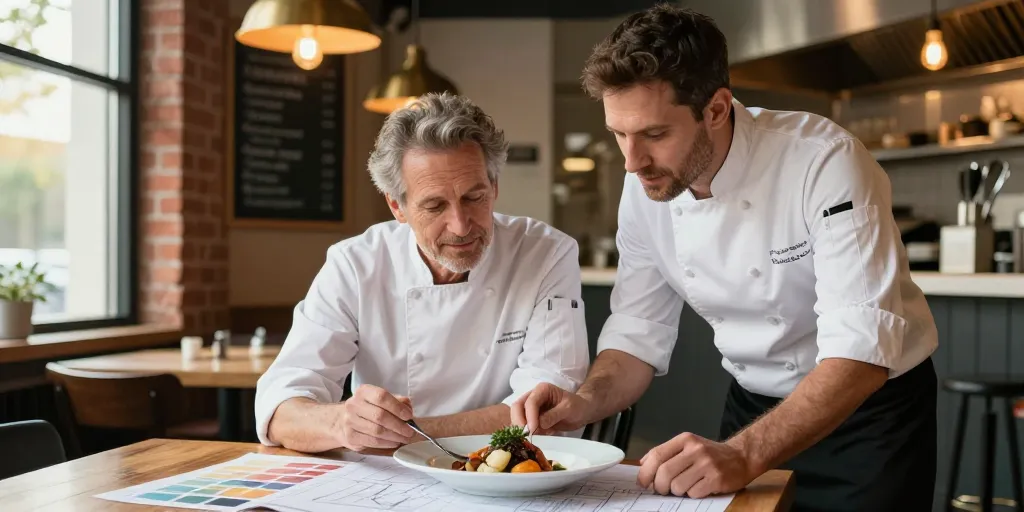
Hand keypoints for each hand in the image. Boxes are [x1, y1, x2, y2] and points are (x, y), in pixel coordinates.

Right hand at [338, 385, 416, 449]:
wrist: (342, 420)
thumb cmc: (368, 409)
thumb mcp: (381, 399)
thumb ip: (396, 401)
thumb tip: (408, 410)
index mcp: (363, 392)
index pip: (381, 397)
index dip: (397, 407)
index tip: (409, 415)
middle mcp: (354, 405)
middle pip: (380, 416)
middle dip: (399, 425)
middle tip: (410, 431)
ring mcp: (350, 421)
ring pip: (377, 431)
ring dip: (395, 436)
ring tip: (405, 438)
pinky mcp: (351, 436)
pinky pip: (372, 441)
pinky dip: (387, 443)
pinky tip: (394, 442)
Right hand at [510, 382, 592, 434]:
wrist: (582, 412)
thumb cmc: (577, 406)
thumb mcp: (568, 409)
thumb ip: (553, 415)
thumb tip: (539, 424)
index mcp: (542, 389)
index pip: (530, 402)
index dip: (529, 416)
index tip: (532, 430)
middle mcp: (533, 396)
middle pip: (517, 407)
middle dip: (519, 421)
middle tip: (526, 435)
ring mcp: (531, 408)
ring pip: (517, 417)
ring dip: (523, 428)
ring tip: (536, 436)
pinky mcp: (532, 419)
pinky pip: (524, 426)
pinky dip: (527, 432)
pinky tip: (540, 436)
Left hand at [637, 433, 757, 497]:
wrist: (741, 457)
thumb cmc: (710, 454)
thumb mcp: (688, 446)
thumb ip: (666, 452)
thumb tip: (643, 464)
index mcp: (685, 439)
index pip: (657, 455)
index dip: (646, 472)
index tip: (643, 482)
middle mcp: (696, 449)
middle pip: (664, 473)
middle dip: (659, 486)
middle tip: (662, 490)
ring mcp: (707, 464)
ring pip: (677, 486)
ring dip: (677, 492)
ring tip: (684, 487)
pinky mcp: (716, 479)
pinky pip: (693, 493)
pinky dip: (692, 495)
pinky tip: (698, 488)